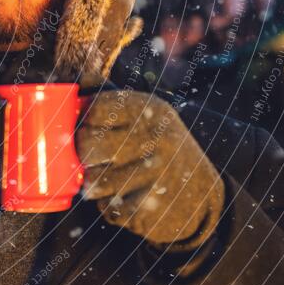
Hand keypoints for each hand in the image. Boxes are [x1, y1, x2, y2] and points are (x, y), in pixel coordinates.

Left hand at [76, 91, 223, 250]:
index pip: (95, 109)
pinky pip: (108, 208)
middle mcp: (154, 138)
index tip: (84, 128)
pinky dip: (108, 206)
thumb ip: (111, 96)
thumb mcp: (146, 115)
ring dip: (94, 184)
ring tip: (110, 178)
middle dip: (81, 154)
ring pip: (93, 180)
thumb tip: (84, 76)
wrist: (202, 195)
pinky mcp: (152, 207)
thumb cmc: (158, 149)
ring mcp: (154, 174)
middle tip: (90, 158)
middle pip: (87, 145)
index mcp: (150, 110)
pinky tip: (125, 197)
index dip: (81, 121)